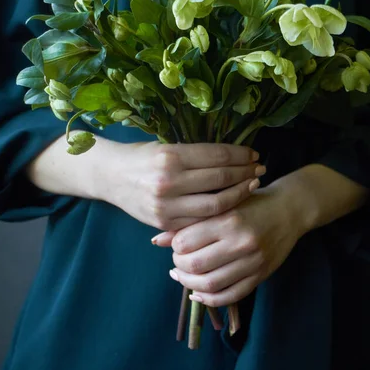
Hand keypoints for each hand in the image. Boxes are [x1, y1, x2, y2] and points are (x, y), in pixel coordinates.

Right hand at [98, 141, 264, 230]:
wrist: (109, 177)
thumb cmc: (141, 157)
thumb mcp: (165, 147)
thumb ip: (194, 154)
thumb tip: (232, 155)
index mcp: (170, 157)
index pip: (217, 156)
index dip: (240, 155)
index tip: (254, 154)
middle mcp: (169, 181)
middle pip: (220, 179)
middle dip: (245, 173)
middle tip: (260, 169)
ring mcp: (167, 205)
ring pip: (215, 204)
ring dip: (239, 194)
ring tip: (252, 185)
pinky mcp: (165, 222)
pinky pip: (201, 220)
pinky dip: (220, 213)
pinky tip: (232, 204)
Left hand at [153, 179, 305, 306]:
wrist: (290, 209)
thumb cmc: (251, 203)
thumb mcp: (222, 205)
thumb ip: (192, 221)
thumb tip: (158, 241)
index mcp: (227, 219)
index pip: (186, 241)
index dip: (174, 247)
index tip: (176, 245)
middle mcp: (240, 241)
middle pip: (195, 265)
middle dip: (179, 266)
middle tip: (177, 261)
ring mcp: (252, 261)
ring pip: (210, 284)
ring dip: (190, 285)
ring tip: (184, 277)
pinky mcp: (260, 276)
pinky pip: (230, 296)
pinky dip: (209, 299)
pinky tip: (198, 292)